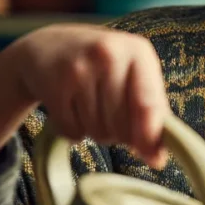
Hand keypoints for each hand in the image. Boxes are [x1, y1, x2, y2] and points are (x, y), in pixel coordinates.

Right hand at [8, 24, 169, 168]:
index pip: (148, 104)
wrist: (48, 45)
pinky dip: (74, 131)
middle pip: (122, 124)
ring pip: (97, 131)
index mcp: (138, 51)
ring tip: (92, 109)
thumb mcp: (134, 75)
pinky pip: (72, 131)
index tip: (153, 159)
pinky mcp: (53, 84)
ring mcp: (79, 68)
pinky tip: (72, 109)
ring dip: (97, 132)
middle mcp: (109, 55)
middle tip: (113, 118)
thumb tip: (157, 159)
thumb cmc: (104, 66)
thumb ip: (152, 113)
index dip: (150, 136)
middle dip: (120, 134)